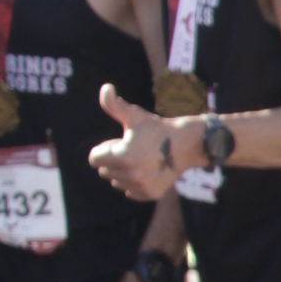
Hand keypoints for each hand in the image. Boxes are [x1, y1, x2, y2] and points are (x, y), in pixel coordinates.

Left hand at [89, 86, 204, 196]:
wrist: (186, 144)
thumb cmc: (157, 128)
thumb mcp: (134, 115)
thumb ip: (114, 104)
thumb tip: (105, 87)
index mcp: (122, 156)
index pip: (94, 159)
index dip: (104, 149)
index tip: (118, 142)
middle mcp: (131, 175)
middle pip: (104, 171)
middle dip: (113, 160)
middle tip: (132, 150)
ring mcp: (141, 186)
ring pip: (116, 182)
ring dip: (122, 172)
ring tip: (140, 160)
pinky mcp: (150, 194)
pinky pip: (130, 192)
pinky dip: (134, 183)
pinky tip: (146, 171)